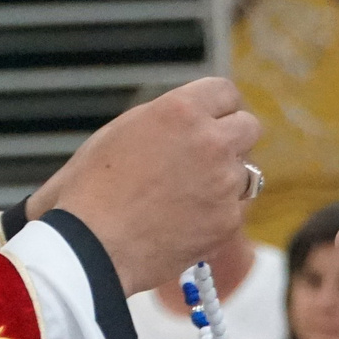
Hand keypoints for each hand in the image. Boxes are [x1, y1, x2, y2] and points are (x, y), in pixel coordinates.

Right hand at [29, 78, 261, 295]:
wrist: (90, 246)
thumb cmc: (90, 191)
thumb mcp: (119, 133)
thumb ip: (163, 121)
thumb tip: (185, 121)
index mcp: (180, 111)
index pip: (225, 92)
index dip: (218, 108)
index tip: (213, 121)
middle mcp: (210, 141)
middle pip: (248, 128)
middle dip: (231, 140)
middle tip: (208, 158)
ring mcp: (223, 182)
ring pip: (244, 172)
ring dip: (224, 180)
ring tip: (187, 198)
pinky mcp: (228, 220)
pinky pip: (234, 210)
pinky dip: (216, 217)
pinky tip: (184, 223)